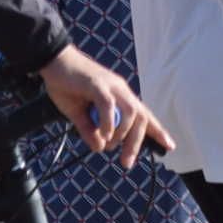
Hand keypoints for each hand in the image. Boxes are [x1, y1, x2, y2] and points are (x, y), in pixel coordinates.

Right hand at [39, 46, 166, 169]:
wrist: (53, 61)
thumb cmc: (66, 84)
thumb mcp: (78, 114)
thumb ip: (89, 131)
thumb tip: (99, 147)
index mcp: (120, 96)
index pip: (143, 114)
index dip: (158, 131)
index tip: (169, 146)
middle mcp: (121, 90)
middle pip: (140, 118)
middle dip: (136, 143)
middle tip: (126, 162)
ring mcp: (111, 86)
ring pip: (130, 113)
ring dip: (122, 134)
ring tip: (109, 145)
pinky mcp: (98, 84)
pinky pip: (109, 106)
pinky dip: (109, 123)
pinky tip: (103, 135)